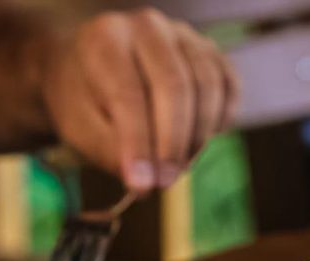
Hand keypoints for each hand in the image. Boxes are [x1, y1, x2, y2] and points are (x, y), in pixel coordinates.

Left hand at [40, 9, 237, 192]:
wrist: (95, 71)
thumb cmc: (86, 101)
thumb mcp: (80, 127)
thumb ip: (109, 150)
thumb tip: (145, 180)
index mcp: (106, 38)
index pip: (128, 93)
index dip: (138, 144)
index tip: (142, 185)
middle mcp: (148, 27)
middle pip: (175, 86)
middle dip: (172, 144)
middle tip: (164, 182)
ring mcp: (184, 35)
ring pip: (207, 87)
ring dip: (197, 138)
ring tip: (177, 168)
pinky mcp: (209, 51)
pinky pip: (229, 86)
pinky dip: (220, 120)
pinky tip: (198, 141)